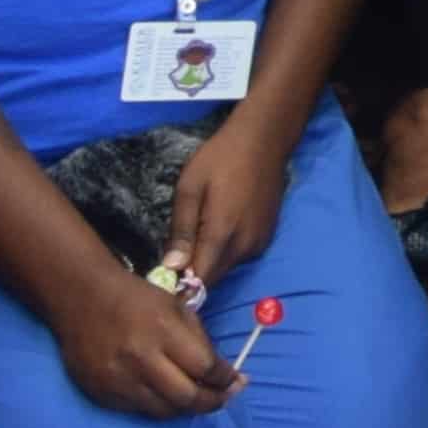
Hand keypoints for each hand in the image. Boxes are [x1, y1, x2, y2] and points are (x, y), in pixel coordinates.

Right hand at [51, 262, 235, 421]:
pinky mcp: (102, 393)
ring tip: (199, 400)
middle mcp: (140, 360)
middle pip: (187, 397)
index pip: (205, 367)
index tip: (237, 381)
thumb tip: (221, 374)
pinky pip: (139, 410)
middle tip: (225, 398)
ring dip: (186, 408)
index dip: (225, 378)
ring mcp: (118, 380)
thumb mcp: (176, 307)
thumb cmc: (136, 299)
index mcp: (163, 331)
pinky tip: (168, 397)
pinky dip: (159, 406)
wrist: (82, 298)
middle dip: (212, 402)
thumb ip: (198, 340)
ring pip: (164, 411)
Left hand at [163, 116, 296, 292]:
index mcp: (222, 235)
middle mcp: (245, 246)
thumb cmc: (220, 158)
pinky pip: (239, 255)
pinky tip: (215, 231)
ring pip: (226, 267)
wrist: (264, 139)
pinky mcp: (267, 235)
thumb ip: (181, 230)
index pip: (199, 281)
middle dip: (192, 277)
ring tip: (192, 241)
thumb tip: (171, 268)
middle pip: (213, 277)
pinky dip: (224, 252)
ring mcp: (259, 242)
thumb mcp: (189, 188)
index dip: (179, 288)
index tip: (161, 283)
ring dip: (208, 263)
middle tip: (171, 258)